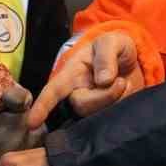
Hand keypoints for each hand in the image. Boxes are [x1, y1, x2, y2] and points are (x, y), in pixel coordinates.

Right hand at [26, 32, 144, 128]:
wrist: (134, 59)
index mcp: (72, 73)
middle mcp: (78, 92)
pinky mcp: (107, 113)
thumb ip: (106, 57)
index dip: (42, 107)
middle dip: (104, 97)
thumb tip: (103, 81)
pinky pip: (113, 117)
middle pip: (82, 106)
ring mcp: (93, 105)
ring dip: (116, 99)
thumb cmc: (115, 47)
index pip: (53, 91)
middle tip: (121, 82)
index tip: (32, 123)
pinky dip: (124, 104)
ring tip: (124, 82)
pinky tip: (127, 91)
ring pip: (98, 114)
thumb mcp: (111, 42)